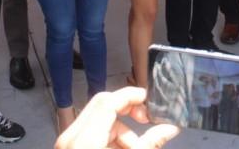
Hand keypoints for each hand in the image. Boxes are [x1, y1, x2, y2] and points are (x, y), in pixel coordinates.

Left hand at [55, 87, 178, 148]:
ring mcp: (68, 145)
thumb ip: (150, 143)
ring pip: (98, 121)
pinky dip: (110, 140)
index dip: (131, 95)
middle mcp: (72, 138)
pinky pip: (92, 134)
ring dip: (121, 131)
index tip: (148, 99)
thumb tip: (170, 128)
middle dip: (128, 111)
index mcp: (84, 140)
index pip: (108, 101)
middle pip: (102, 105)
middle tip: (146, 120)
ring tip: (137, 148)